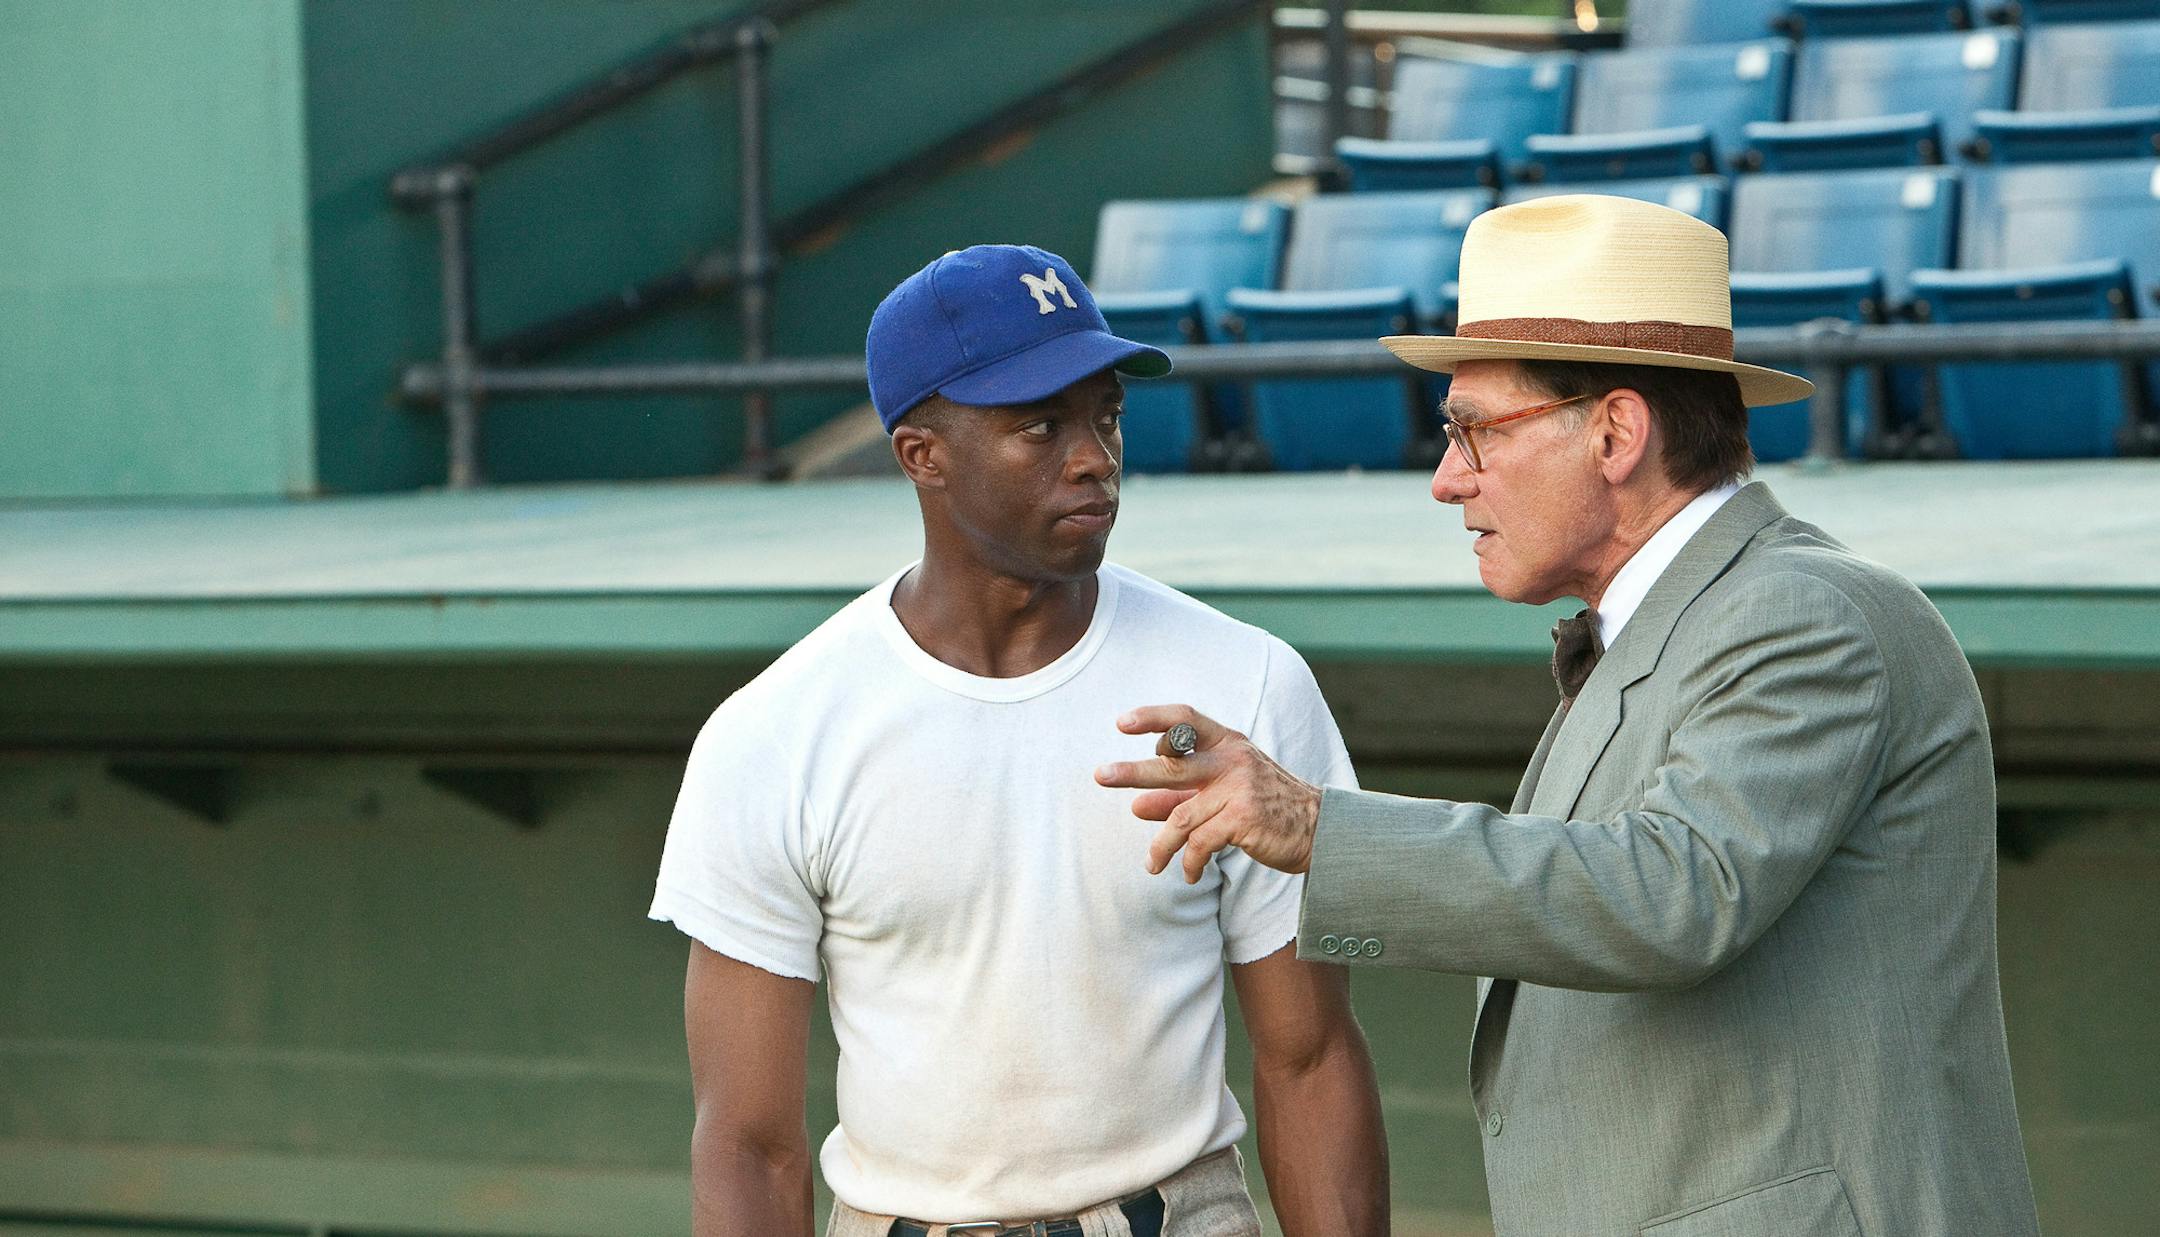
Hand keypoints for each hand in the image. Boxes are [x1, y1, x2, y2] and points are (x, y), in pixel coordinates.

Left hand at [1094, 705, 1323, 881]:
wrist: (1320, 831)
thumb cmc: (1268, 808)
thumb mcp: (1224, 793)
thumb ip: (1180, 797)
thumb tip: (1136, 805)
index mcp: (1228, 743)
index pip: (1185, 720)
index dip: (1153, 719)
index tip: (1122, 723)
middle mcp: (1233, 759)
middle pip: (1173, 762)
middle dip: (1133, 771)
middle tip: (1101, 775)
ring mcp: (1239, 787)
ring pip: (1181, 817)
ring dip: (1161, 846)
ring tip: (1152, 865)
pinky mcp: (1244, 817)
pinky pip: (1201, 842)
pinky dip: (1191, 862)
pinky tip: (1189, 873)